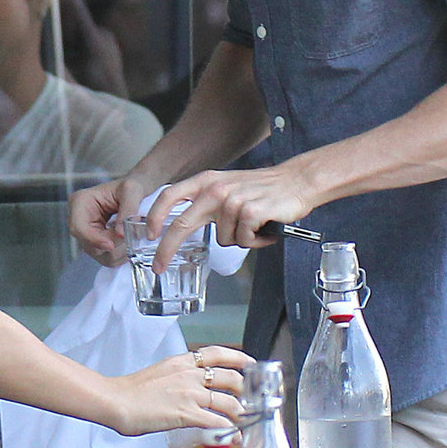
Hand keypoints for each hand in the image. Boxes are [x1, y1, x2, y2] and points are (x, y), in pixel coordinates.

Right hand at [67, 175, 146, 266]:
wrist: (137, 189)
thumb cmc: (132, 185)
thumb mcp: (133, 190)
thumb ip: (128, 211)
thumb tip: (120, 234)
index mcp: (80, 201)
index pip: (78, 227)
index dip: (94, 239)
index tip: (111, 244)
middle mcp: (78, 217)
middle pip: (88, 244)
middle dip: (110, 245)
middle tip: (130, 240)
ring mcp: (86, 231)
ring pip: (97, 253)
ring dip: (116, 250)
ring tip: (132, 238)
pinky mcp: (95, 240)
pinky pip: (105, 255)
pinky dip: (118, 252)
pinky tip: (128, 242)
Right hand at [112, 344, 252, 435]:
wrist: (116, 400)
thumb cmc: (130, 390)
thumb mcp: (158, 372)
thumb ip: (177, 376)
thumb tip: (186, 388)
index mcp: (181, 362)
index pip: (216, 353)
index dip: (238, 358)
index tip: (250, 363)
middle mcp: (189, 375)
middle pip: (230, 378)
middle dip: (245, 390)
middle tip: (250, 399)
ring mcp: (190, 394)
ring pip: (229, 402)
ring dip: (241, 414)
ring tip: (245, 422)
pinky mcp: (187, 414)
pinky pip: (217, 422)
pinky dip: (230, 432)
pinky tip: (234, 438)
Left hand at [146, 164, 315, 268]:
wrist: (297, 181)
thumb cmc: (262, 189)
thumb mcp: (226, 186)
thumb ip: (205, 202)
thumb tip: (183, 228)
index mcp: (206, 181)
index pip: (170, 196)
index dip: (155, 216)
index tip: (149, 235)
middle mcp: (215, 189)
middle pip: (182, 224)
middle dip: (166, 249)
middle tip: (158, 266)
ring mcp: (232, 200)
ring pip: (223, 239)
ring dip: (240, 239)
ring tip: (254, 226)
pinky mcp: (251, 211)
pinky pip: (244, 240)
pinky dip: (256, 241)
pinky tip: (265, 228)